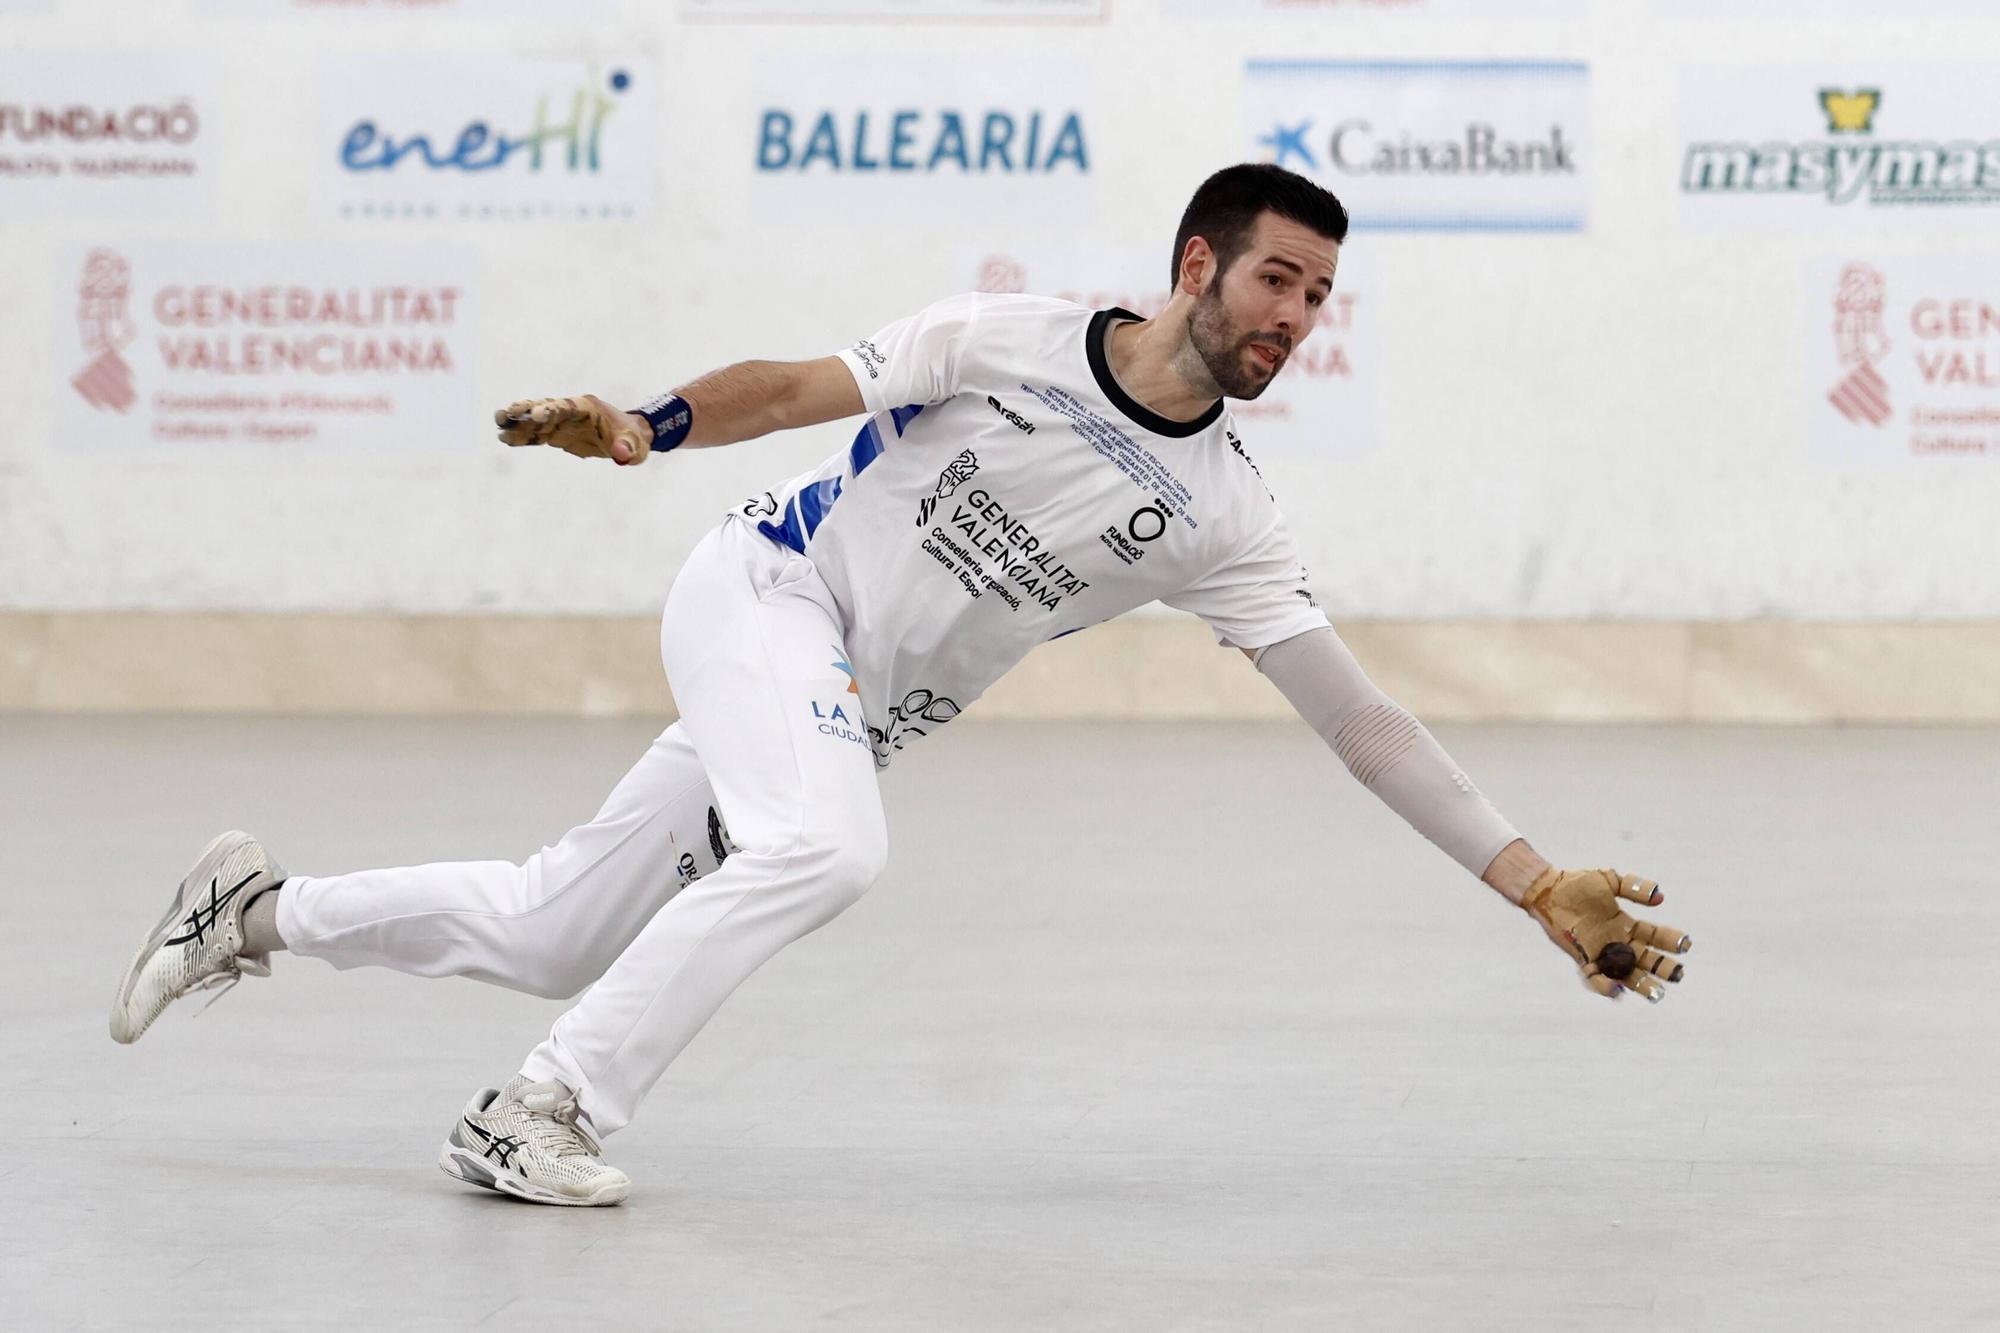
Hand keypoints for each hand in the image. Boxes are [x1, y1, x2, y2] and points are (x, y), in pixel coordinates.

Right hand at [494, 394, 651, 465]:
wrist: (630, 439)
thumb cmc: (634, 439)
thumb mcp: (635, 445)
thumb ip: (627, 448)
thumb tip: (621, 454)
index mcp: (588, 407)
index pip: (565, 406)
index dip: (550, 409)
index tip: (535, 414)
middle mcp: (571, 411)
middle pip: (544, 408)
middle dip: (525, 411)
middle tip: (505, 414)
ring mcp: (562, 422)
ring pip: (536, 421)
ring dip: (518, 423)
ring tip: (498, 424)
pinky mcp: (557, 434)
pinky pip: (537, 435)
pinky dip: (523, 437)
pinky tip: (505, 438)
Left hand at [1521, 867, 1690, 1002]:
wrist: (1548, 890)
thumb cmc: (1577, 884)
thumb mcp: (1609, 880)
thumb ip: (1634, 887)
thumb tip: (1660, 896)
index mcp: (1626, 925)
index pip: (1655, 936)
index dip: (1670, 940)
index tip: (1686, 943)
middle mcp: (1618, 942)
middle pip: (1646, 960)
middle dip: (1663, 968)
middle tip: (1679, 975)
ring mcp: (1601, 952)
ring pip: (1627, 973)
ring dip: (1642, 984)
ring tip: (1658, 994)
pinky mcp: (1582, 958)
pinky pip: (1595, 977)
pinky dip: (1606, 986)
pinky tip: (1618, 990)